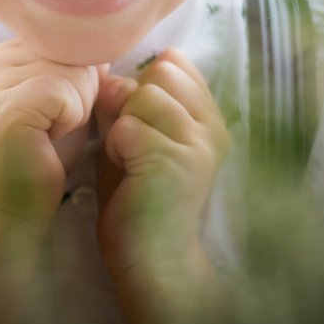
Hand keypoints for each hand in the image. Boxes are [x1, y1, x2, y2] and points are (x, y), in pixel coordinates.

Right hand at [0, 39, 106, 237]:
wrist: (15, 207)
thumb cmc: (45, 155)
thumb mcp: (68, 98)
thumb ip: (80, 67)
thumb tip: (103, 44)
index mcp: (7, 52)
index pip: (71, 41)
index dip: (82, 78)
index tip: (56, 111)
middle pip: (76, 54)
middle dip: (83, 93)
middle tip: (53, 125)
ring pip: (77, 72)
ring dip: (79, 108)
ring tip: (50, 132)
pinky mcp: (8, 105)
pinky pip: (67, 94)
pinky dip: (72, 120)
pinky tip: (48, 138)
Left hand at [94, 48, 229, 322]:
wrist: (152, 259)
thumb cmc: (138, 198)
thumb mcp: (136, 138)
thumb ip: (128, 104)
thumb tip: (113, 76)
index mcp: (207, 117)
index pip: (174, 64)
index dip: (144, 85)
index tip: (141, 124)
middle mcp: (211, 126)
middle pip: (158, 74)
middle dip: (133, 101)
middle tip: (133, 145)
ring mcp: (197, 143)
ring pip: (142, 96)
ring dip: (123, 126)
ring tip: (130, 160)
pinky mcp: (174, 161)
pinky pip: (128, 128)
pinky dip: (116, 148)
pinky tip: (128, 174)